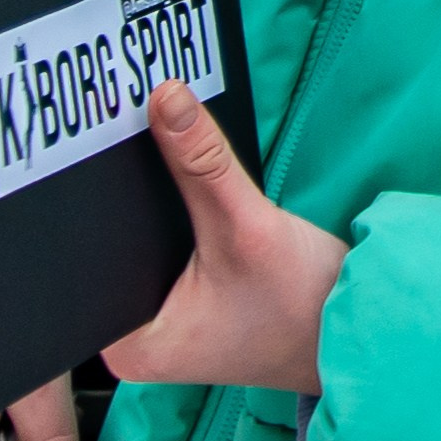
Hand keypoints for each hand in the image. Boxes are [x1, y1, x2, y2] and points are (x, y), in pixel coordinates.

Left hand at [102, 82, 345, 395]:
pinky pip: (159, 243)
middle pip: (109, 244)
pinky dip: (170, 209)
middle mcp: (130, 338)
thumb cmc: (304, 309)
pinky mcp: (180, 299)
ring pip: (135, 240)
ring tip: (144, 135)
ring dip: (148, 195)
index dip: (88, 194)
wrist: (354, 330)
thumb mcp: (248, 227)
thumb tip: (165, 98)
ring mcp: (156, 321)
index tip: (90, 133)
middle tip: (115, 120)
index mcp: (128, 342)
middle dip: (121, 190)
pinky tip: (174, 167)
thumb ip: (202, 162)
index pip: (86, 254)